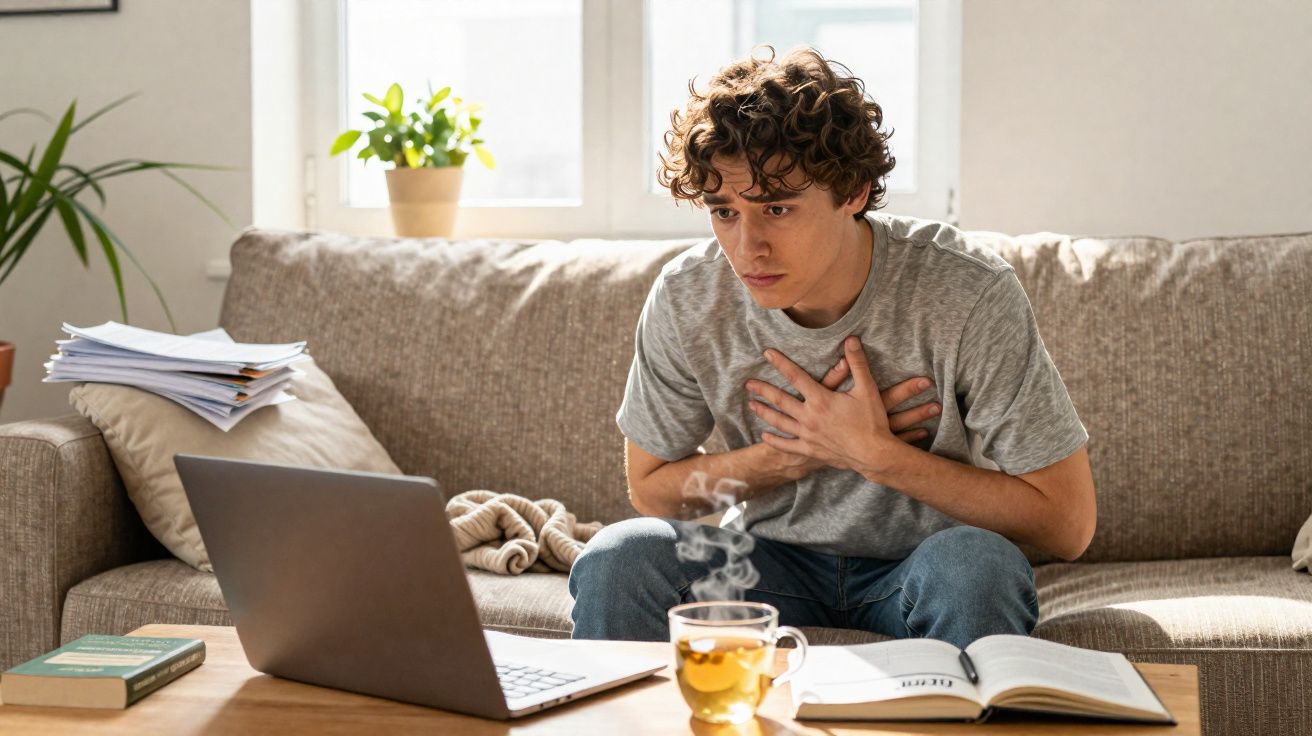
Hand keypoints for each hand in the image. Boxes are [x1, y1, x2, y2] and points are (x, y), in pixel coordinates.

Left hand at [754, 342, 939, 480]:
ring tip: (751, 405)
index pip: (795, 376)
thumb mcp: (867, 389)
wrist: (874, 454)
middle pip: (781, 400)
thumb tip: (851, 339)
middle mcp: (809, 417)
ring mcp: (807, 435)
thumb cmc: (872, 421)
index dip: (780, 363)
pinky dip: (775, 441)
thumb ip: (857, 363)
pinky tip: (764, 436)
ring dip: (764, 412)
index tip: (766, 353)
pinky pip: (788, 446)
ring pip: (780, 422)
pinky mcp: (810, 450)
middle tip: (747, 384)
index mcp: (820, 400)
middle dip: (763, 390)